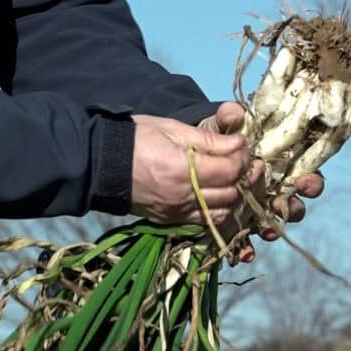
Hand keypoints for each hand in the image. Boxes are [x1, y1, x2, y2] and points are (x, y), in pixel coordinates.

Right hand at [130, 114, 249, 224]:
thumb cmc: (136, 138)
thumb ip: (208, 140)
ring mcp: (177, 212)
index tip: (244, 147)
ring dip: (235, 197)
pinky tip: (220, 196)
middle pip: (231, 194)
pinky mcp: (171, 221)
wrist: (102, 163)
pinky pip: (206, 222)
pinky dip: (219, 211)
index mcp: (183, 170)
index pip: (230, 170)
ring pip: (223, 213)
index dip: (243, 158)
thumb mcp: (172, 129)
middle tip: (248, 163)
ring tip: (236, 180)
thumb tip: (240, 144)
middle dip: (245, 178)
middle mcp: (182, 197)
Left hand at [199, 102, 324, 262]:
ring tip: (264, 231)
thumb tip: (234, 112)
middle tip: (285, 206)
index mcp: (278, 166)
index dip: (310, 181)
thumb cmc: (215, 138)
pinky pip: (244, 241)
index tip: (304, 181)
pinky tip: (241, 254)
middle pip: (294, 204)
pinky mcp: (236, 224)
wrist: (189, 156)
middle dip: (294, 207)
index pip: (305, 174)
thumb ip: (227, 117)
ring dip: (271, 229)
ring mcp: (256, 210)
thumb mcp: (219, 125)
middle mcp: (272, 190)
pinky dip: (245, 249)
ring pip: (272, 224)